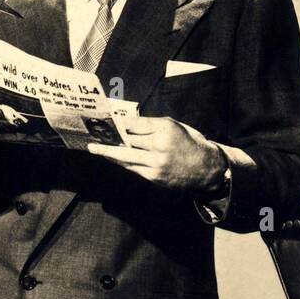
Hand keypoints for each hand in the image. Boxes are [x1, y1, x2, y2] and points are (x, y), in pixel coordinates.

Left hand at [87, 117, 225, 192]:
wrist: (206, 169)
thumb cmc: (189, 143)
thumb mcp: (175, 127)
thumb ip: (152, 126)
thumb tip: (128, 125)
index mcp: (165, 128)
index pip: (134, 124)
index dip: (117, 123)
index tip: (105, 121)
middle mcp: (159, 145)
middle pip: (127, 140)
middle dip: (109, 138)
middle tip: (92, 136)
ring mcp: (156, 163)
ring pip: (126, 156)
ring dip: (108, 153)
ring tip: (94, 149)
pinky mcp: (154, 177)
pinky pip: (133, 168)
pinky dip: (121, 163)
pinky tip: (112, 159)